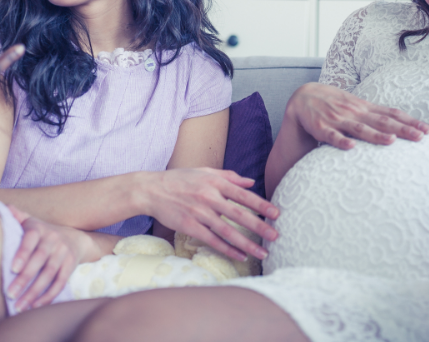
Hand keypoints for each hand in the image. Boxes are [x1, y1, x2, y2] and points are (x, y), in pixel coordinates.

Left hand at [4, 204, 87, 310]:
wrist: (75, 238)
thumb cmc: (43, 233)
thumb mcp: (31, 222)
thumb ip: (17, 216)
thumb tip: (5, 208)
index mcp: (40, 229)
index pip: (31, 240)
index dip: (23, 253)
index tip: (12, 269)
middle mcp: (53, 240)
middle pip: (40, 260)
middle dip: (25, 278)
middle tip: (10, 294)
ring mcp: (63, 253)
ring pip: (49, 274)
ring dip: (34, 291)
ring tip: (19, 306)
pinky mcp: (70, 266)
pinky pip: (60, 282)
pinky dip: (48, 296)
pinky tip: (35, 306)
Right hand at [142, 168, 279, 261]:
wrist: (152, 190)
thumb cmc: (180, 179)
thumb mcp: (204, 171)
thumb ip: (228, 176)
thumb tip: (250, 182)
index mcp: (214, 182)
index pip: (242, 195)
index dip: (261, 205)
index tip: (276, 214)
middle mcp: (208, 197)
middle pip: (238, 215)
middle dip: (259, 227)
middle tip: (275, 236)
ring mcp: (199, 213)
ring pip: (227, 231)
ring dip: (247, 244)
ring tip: (262, 253)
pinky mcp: (189, 227)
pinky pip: (212, 241)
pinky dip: (227, 249)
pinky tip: (240, 256)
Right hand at [287, 82, 428, 149]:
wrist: (303, 97)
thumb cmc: (334, 104)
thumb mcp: (356, 105)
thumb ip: (375, 114)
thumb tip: (401, 122)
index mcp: (364, 108)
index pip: (391, 113)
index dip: (409, 121)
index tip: (427, 130)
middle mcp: (354, 112)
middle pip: (381, 121)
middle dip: (401, 129)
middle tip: (420, 137)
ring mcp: (338, 119)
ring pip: (359, 128)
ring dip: (375, 135)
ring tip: (391, 140)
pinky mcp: (321, 128)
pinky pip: (332, 136)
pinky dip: (341, 141)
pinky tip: (351, 147)